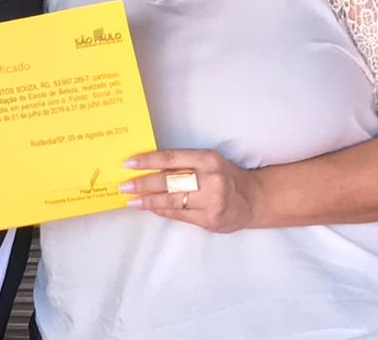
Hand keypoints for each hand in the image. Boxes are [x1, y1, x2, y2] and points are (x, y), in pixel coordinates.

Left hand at [120, 149, 257, 232]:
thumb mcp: (208, 161)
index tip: (128, 164)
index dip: (147, 161)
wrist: (253, 199)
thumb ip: (184, 164)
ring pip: (171, 201)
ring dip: (148, 201)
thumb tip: (150, 167)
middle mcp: (210, 179)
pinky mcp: (209, 220)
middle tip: (124, 186)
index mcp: (207, 159)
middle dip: (142, 184)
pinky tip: (150, 208)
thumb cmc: (225, 176)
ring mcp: (210, 202)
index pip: (170, 158)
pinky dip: (162, 211)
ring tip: (131, 200)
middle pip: (168, 181)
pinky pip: (179, 215)